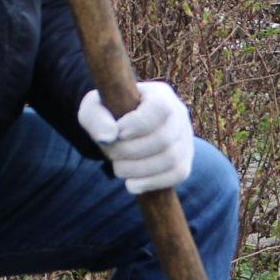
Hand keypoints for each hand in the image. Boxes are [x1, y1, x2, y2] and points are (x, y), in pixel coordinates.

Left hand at [79, 81, 194, 193]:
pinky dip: (152, 182)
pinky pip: (178, 174)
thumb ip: (96, 119)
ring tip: (118, 168)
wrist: (122, 130)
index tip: (117, 133)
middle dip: (130, 151)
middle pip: (163, 139)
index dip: (138, 124)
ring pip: (171, 159)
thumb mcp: (94, 110)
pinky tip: (131, 184)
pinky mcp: (184, 161)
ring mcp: (185, 139)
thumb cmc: (108, 116)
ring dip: (138, 169)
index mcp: (159, 95)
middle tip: (111, 152)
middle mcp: (179, 115)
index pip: (159, 108)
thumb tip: (107, 138)